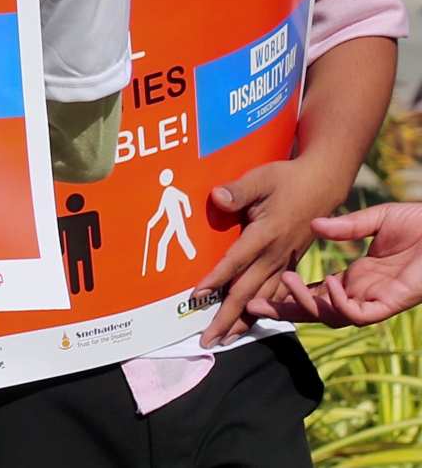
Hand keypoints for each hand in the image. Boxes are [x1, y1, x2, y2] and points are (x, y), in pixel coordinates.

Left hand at [193, 157, 344, 346]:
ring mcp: (286, 261)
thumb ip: (238, 191)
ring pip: (264, 298)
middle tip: (207, 341)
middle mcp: (276, 254)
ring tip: (226, 341)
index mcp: (265, 234)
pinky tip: (255, 322)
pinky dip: (266, 310)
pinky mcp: (292, 262)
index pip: (235, 261)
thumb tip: (216, 197)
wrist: (323, 183)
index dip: (214, 280)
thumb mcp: (260, 178)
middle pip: (247, 292)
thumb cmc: (287, 178)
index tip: (195, 297)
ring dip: (244, 321)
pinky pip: (277, 292)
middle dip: (226, 318)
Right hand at [246, 204, 421, 326]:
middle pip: (314, 312)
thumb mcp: (376, 219)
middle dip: (283, 311)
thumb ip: (345, 225)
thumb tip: (315, 225)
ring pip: (332, 318)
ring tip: (288, 281)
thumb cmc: (420, 224)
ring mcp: (375, 300)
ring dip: (307, 304)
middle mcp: (361, 293)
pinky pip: (359, 315)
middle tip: (251, 305)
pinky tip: (331, 282)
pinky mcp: (392, 304)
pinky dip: (340, 303)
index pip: (313, 293)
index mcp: (355, 278)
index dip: (286, 294)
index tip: (257, 288)